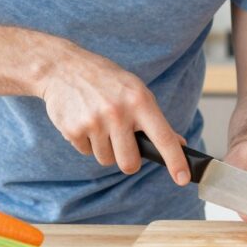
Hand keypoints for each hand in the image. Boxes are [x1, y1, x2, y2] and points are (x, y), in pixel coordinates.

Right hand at [38, 40, 190, 187]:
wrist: (64, 68)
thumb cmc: (107, 81)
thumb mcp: (136, 91)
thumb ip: (155, 119)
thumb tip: (179, 144)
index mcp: (139, 101)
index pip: (163, 137)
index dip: (175, 160)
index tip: (183, 178)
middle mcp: (118, 112)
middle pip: (130, 163)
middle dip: (128, 161)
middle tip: (124, 145)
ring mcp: (94, 122)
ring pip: (107, 159)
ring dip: (105, 148)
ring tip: (101, 123)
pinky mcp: (73, 130)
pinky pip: (87, 153)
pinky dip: (87, 142)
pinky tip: (85, 121)